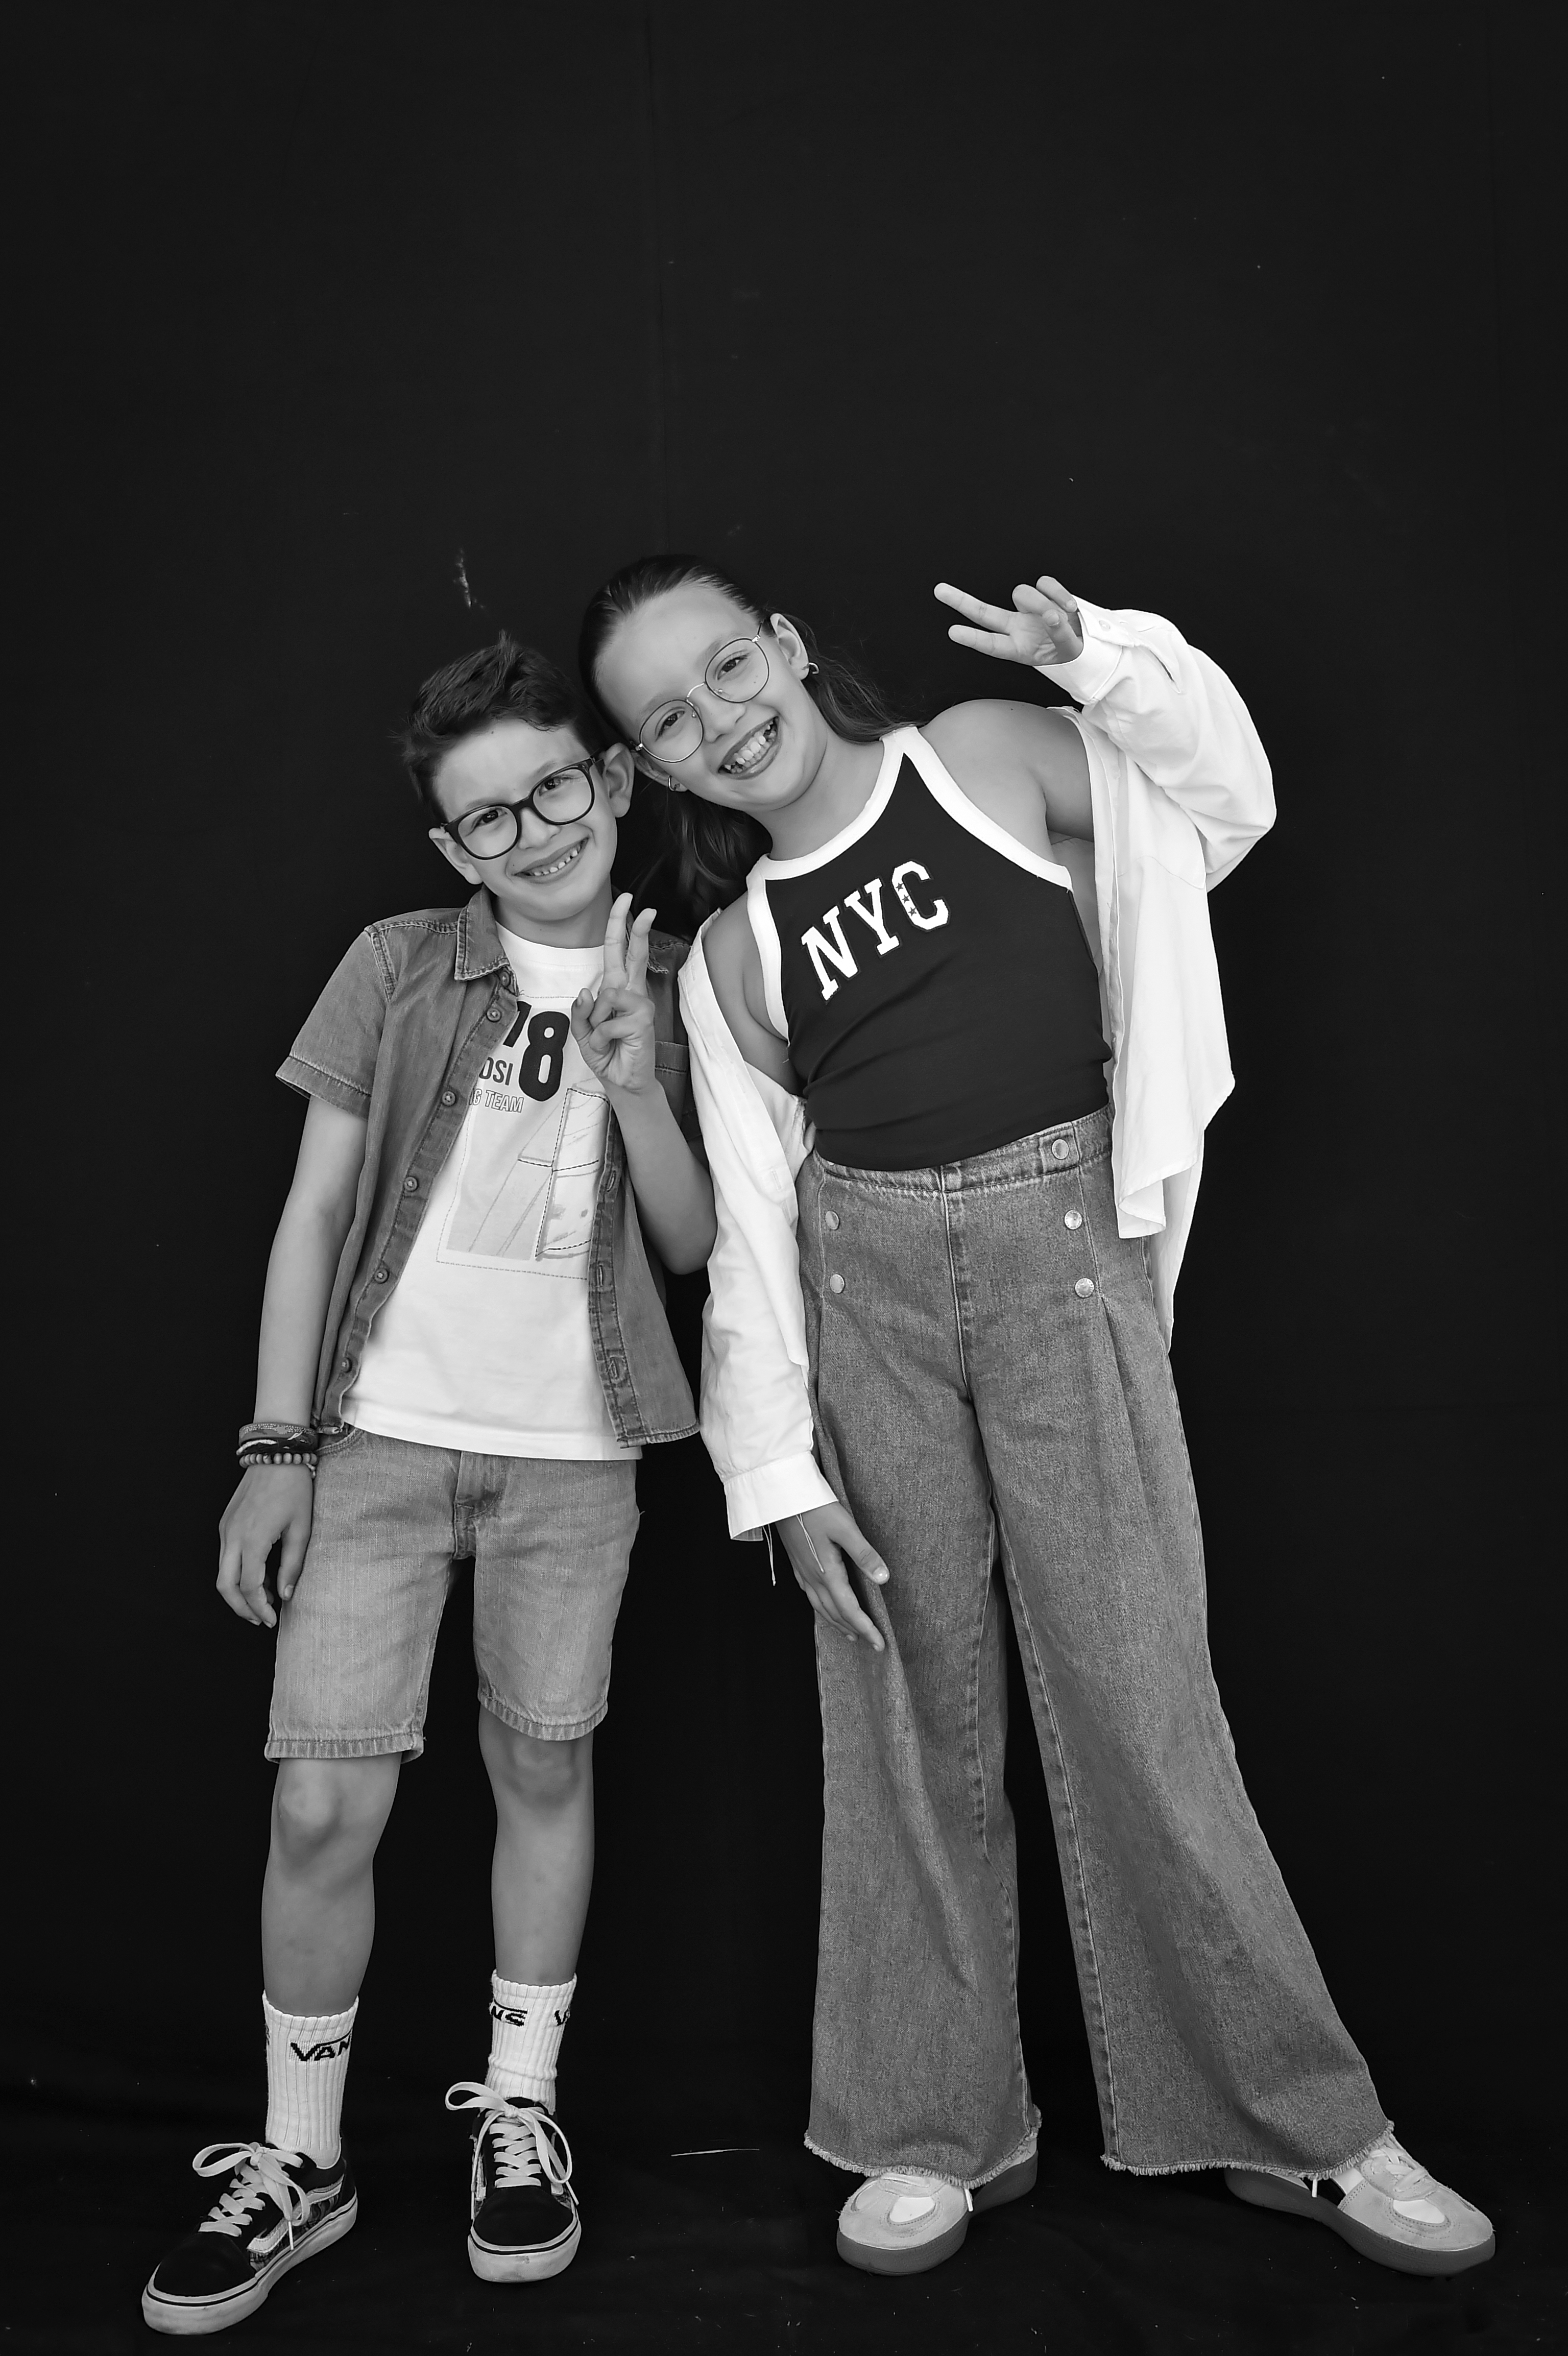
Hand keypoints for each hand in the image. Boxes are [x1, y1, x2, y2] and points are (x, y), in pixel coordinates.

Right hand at [216, 1464, 315, 1627]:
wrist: (276, 1455)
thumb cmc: (294, 1489)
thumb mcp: (301, 1529)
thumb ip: (292, 1565)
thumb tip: (286, 1596)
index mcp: (252, 1540)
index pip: (249, 1587)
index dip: (260, 1608)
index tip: (272, 1620)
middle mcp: (232, 1537)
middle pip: (226, 1587)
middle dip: (241, 1608)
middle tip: (261, 1619)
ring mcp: (225, 1529)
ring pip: (222, 1574)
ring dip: (239, 1592)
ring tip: (265, 1598)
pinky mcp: (225, 1523)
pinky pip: (226, 1557)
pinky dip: (238, 1573)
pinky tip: (261, 1576)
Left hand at [571, 893, 657, 1097]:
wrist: (621, 1082)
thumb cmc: (606, 1054)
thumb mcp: (582, 1032)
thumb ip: (581, 1012)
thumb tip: (586, 991)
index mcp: (617, 989)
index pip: (618, 951)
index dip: (621, 925)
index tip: (628, 900)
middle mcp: (632, 993)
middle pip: (633, 953)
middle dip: (637, 928)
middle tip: (648, 905)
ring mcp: (640, 1006)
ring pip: (608, 995)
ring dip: (597, 1022)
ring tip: (605, 1039)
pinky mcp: (643, 1021)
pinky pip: (609, 1020)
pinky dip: (602, 1036)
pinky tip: (612, 1046)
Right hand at [775, 1502, 889, 1650]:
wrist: (782, 1496)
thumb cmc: (815, 1508)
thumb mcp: (845, 1528)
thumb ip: (864, 1554)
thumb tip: (883, 1579)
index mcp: (827, 1573)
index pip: (849, 1609)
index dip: (866, 1628)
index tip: (880, 1644)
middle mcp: (813, 1578)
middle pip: (835, 1613)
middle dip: (855, 1630)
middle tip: (871, 1644)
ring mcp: (803, 1573)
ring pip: (821, 1608)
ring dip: (837, 1623)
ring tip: (850, 1634)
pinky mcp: (797, 1565)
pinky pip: (811, 1597)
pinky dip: (822, 1610)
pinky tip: (825, 1607)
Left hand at [934, 573, 1083, 668]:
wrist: (1088, 642)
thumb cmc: (1072, 651)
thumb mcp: (1067, 652)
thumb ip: (1060, 636)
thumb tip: (1054, 616)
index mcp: (1017, 648)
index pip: (991, 643)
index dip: (973, 638)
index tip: (953, 632)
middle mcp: (1017, 627)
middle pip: (984, 612)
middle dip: (961, 601)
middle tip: (939, 590)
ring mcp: (1028, 609)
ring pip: (1022, 592)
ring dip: (1041, 603)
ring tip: (1060, 618)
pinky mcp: (1044, 593)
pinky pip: (1045, 583)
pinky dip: (1058, 593)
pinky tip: (1069, 607)